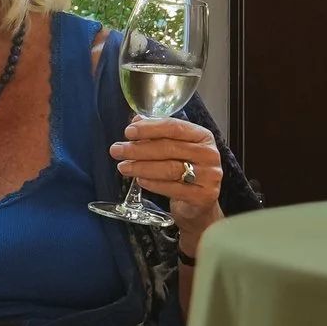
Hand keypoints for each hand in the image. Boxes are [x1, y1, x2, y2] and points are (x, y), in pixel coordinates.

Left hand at [109, 115, 225, 241]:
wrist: (198, 205)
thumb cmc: (185, 171)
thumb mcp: (174, 150)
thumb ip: (157, 134)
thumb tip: (136, 120)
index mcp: (203, 136)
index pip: (174, 127)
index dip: (150, 128)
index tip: (128, 132)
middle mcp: (209, 154)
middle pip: (169, 148)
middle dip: (139, 149)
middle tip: (117, 150)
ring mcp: (208, 176)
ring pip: (170, 169)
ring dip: (142, 167)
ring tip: (123, 167)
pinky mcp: (202, 196)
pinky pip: (173, 188)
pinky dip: (153, 184)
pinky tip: (139, 180)